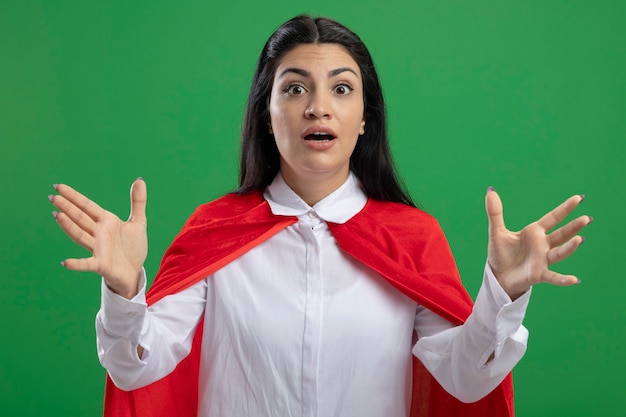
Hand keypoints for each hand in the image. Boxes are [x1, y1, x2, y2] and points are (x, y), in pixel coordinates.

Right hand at [49, 178, 147, 298]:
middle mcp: (99, 233)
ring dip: (69, 226)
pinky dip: (77, 264)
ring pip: (81, 235)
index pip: (87, 206)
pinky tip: (65, 262)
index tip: (58, 187)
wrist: (134, 271)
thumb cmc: (132, 248)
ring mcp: (98, 248)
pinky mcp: (101, 264)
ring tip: (57, 215)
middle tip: (52, 197)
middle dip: (67, 207)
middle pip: (80, 218)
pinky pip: (87, 264)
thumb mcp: (138, 222)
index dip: (74, 196)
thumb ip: (138, 202)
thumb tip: (140, 180)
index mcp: (106, 222)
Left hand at [485, 188, 591, 299]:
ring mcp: (542, 260)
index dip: (565, 209)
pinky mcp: (538, 274)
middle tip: (586, 218)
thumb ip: (495, 212)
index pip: (553, 218)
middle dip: (573, 227)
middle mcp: (542, 245)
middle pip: (561, 234)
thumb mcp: (496, 232)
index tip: (579, 198)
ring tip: (580, 239)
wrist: (498, 276)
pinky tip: (574, 280)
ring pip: (559, 253)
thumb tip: (490, 190)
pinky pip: (552, 277)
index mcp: (534, 232)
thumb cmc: (500, 254)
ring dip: (569, 247)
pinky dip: (563, 279)